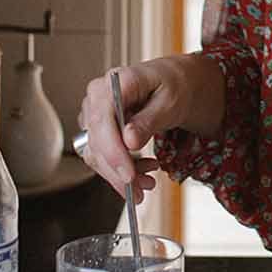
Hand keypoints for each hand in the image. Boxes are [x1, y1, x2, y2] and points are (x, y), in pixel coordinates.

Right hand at [77, 58, 188, 198]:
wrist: (174, 83)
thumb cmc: (174, 85)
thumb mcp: (170, 101)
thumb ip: (149, 120)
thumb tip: (129, 141)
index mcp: (117, 81)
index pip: (103, 118)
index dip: (112, 150)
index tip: (128, 175)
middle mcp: (99, 95)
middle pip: (96, 140)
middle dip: (118, 172)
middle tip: (140, 190)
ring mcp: (96, 112)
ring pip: (96, 153)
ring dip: (119, 175)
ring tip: (148, 182)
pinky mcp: (99, 128)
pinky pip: (102, 155)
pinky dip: (120, 170)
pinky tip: (142, 172)